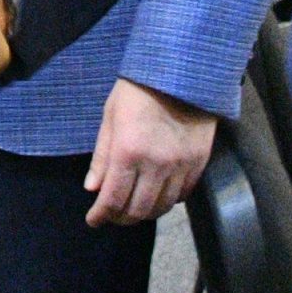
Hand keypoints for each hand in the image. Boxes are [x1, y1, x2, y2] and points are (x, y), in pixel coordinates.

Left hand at [85, 80, 215, 226]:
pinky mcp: (198, 163)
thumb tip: (93, 189)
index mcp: (128, 151)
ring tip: (134, 209)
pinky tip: (157, 195)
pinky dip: (167, 201)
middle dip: (121, 219)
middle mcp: (155, 164)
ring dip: (145, 213)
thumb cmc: (138, 90)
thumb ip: (102, 156)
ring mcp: (180, 166)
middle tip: (112, 216)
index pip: (113, 199)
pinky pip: (182, 195)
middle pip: (138, 210)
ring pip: (162, 207)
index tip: (93, 220)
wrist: (181, 72)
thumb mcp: (110, 117)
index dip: (101, 215)